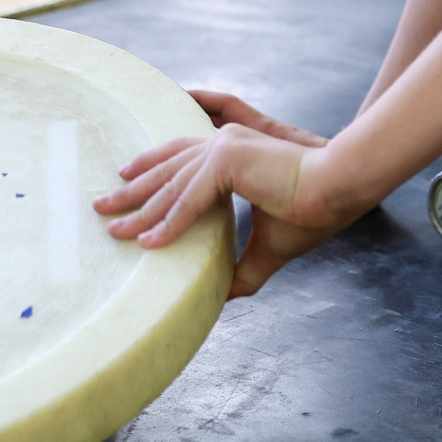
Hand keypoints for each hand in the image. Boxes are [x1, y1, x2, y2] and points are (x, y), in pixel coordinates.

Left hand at [94, 90, 340, 297]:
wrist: (339, 189)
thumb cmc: (313, 210)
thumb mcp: (271, 246)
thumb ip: (245, 268)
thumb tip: (225, 297)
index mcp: (232, 155)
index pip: (182, 163)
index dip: (152, 176)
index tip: (125, 190)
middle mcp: (223, 145)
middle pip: (166, 168)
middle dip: (132, 190)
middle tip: (102, 206)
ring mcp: (223, 147)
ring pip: (171, 185)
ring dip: (137, 208)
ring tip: (111, 225)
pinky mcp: (228, 159)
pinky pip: (188, 199)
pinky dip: (167, 222)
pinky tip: (147, 242)